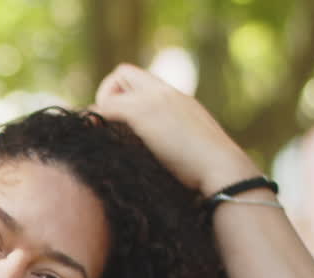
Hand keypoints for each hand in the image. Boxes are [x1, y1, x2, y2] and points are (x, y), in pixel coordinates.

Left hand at [92, 63, 260, 196]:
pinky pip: (103, 108)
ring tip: (103, 135)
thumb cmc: (208, 169)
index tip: (120, 121)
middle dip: (107, 94)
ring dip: (100, 110)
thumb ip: (173, 140)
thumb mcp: (191, 147)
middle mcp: (164, 92)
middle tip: (106, 124)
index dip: (123, 94)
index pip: (141, 79)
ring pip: (110, 89)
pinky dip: (94, 121)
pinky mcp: (140, 111)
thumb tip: (166, 161)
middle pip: (122, 72)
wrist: (219, 166)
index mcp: (177, 99)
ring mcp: (152, 99)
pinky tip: (96, 141)